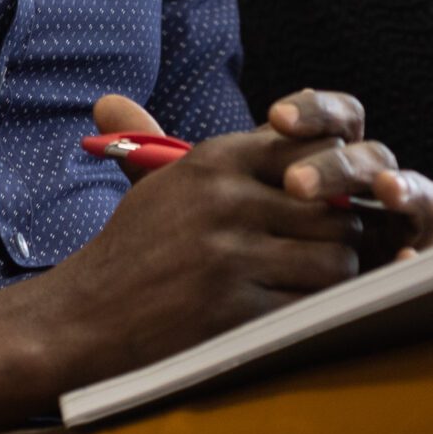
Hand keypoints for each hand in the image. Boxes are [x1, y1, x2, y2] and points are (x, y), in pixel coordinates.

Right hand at [0, 89, 432, 433]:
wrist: (87, 313)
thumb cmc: (136, 246)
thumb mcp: (168, 180)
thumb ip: (226, 155)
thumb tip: (291, 120)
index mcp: (212, 160)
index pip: (308, 148)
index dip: (333, 174)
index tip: (337, 197)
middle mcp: (224, 201)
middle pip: (334, 209)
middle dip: (345, 232)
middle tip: (341, 247)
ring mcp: (230, 256)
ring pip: (335, 260)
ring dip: (338, 277)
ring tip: (320, 281)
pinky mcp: (234, 309)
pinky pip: (311, 307)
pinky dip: (320, 313)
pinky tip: (306, 312)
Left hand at [258, 88, 432, 261]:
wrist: (258, 292)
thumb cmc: (252, 238)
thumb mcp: (256, 201)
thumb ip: (268, 163)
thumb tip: (278, 120)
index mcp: (339, 155)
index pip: (341, 119)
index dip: (317, 111)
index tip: (277, 118)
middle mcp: (376, 185)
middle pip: (374, 157)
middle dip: (340, 165)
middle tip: (296, 183)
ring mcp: (398, 228)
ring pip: (420, 197)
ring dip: (403, 189)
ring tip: (386, 189)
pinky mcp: (401, 270)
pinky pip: (419, 259)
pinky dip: (410, 258)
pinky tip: (402, 257)